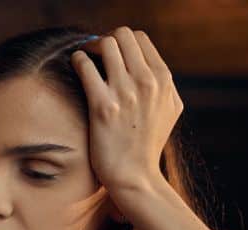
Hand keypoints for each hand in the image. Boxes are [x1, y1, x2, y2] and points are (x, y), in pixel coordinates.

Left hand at [71, 27, 182, 193]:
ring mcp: (125, 93)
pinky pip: (85, 66)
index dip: (122, 42)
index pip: (139, 38)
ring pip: (104, 44)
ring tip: (85, 59)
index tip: (111, 54)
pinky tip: (77, 67)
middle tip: (96, 55)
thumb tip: (147, 62)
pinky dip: (78, 60)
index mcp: (163, 79)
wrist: (135, 176)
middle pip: (122, 35)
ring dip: (90, 48)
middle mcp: (147, 82)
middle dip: (105, 41)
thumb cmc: (148, 143)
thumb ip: (163, 83)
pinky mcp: (102, 106)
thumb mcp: (171, 108)